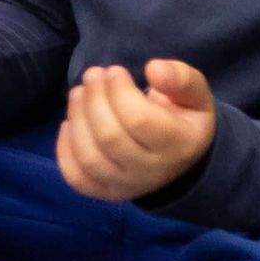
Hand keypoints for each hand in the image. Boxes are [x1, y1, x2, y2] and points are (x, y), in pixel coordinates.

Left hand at [56, 59, 215, 201]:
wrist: (181, 157)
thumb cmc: (183, 117)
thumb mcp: (194, 94)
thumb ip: (180, 78)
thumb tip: (153, 68)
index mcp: (178, 145)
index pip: (138, 120)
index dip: (119, 91)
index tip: (115, 71)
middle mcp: (153, 172)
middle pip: (109, 137)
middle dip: (94, 99)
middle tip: (93, 74)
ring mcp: (127, 186)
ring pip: (90, 158)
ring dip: (76, 119)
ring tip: (78, 92)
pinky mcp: (105, 192)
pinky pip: (77, 178)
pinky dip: (65, 149)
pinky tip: (69, 123)